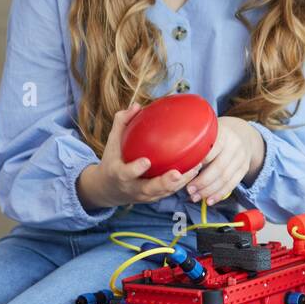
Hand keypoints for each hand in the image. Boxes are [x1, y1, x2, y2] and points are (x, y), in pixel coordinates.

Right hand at [82, 104, 201, 208]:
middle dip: (164, 182)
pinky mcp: (155, 197)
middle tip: (177, 173)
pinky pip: (170, 192)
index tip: (146, 161)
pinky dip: (183, 183)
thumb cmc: (112, 161)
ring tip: (196, 168)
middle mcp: (132, 187)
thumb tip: (136, 105)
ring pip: (164, 192)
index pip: (126, 173)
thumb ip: (122, 123)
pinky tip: (196, 170)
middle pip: (149, 188)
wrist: (108, 189)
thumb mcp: (112, 142)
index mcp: (118, 174)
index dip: (135, 169)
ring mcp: (144, 195)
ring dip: (181, 182)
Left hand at [188, 116, 260, 205]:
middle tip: (189, 190)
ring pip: (225, 178)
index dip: (198, 162)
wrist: (242, 136)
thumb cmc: (217, 138)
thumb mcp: (208, 134)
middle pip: (218, 167)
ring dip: (209, 191)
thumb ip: (196, 145)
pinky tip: (209, 200)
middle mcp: (234, 145)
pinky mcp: (244, 168)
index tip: (186, 172)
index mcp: (223, 134)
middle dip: (202, 182)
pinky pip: (232, 184)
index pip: (210, 150)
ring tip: (196, 197)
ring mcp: (241, 157)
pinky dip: (219, 194)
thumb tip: (177, 165)